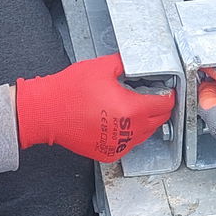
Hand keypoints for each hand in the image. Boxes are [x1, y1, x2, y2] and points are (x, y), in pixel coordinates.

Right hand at [15, 53, 174, 161]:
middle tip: (153, 97)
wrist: (46, 112)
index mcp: (131, 108)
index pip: (164, 105)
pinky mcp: (108, 153)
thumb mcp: (101, 67)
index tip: (167, 90)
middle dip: (159, 108)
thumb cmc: (69, 91)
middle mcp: (128, 131)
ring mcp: (118, 145)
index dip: (168, 95)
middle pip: (158, 121)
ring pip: (145, 135)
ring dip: (146, 122)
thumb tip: (137, 62)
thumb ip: (124, 63)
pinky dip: (130, 135)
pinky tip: (122, 122)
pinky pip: (129, 145)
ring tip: (136, 108)